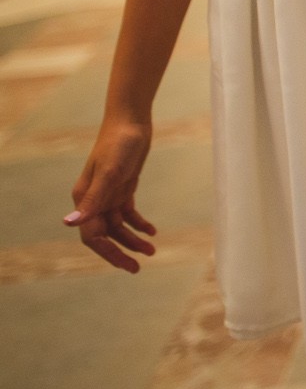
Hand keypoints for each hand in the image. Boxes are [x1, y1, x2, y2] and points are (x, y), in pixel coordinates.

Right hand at [66, 120, 158, 272]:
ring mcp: (108, 193)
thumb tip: (69, 224)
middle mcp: (93, 199)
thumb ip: (93, 200)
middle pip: (104, 235)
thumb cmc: (119, 144)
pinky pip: (127, 213)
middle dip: (120, 252)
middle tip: (138, 267)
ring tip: (152, 250)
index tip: (128, 265)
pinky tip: (152, 231)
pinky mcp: (122, 187)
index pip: (92, 236)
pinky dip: (138, 224)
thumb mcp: (110, 173)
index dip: (108, 252)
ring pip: (118, 226)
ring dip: (133, 239)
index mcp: (84, 198)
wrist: (131, 121)